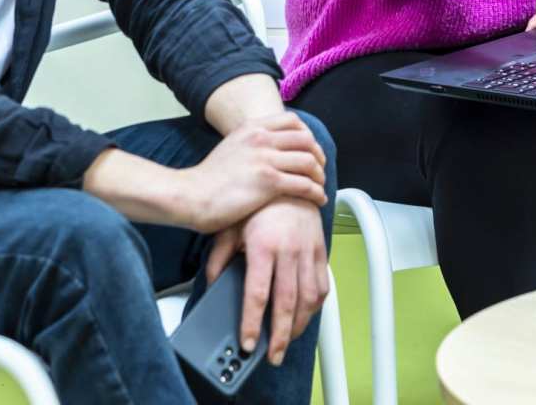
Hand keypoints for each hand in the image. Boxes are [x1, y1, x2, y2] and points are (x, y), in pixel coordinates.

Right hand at [178, 112, 327, 232]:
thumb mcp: (231, 146)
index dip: (308, 135)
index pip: (292, 121)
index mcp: (252, 127)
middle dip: (318, 155)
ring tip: (320, 186)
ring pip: (309, 161)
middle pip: (305, 140)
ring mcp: (265, 159)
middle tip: (320, 169)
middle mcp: (261, 138)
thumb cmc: (208, 179)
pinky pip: (304, 184)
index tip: (311, 149)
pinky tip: (317, 199)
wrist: (190, 195)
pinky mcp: (268, 182)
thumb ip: (251, 142)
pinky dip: (316, 192)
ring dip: (319, 175)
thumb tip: (270, 146)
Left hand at [208, 198, 329, 366]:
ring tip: (288, 339)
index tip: (249, 342)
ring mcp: (307, 249)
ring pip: (308, 297)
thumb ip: (218, 258)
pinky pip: (322, 283)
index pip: (258, 294)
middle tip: (273, 355)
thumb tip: (212, 284)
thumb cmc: (258, 203)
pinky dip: (316, 304)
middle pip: (286, 302)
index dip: (253, 322)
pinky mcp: (320, 248)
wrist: (288, 179)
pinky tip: (306, 313)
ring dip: (300, 324)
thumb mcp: (230, 226)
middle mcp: (288, 249)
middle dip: (280, 335)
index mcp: (263, 245)